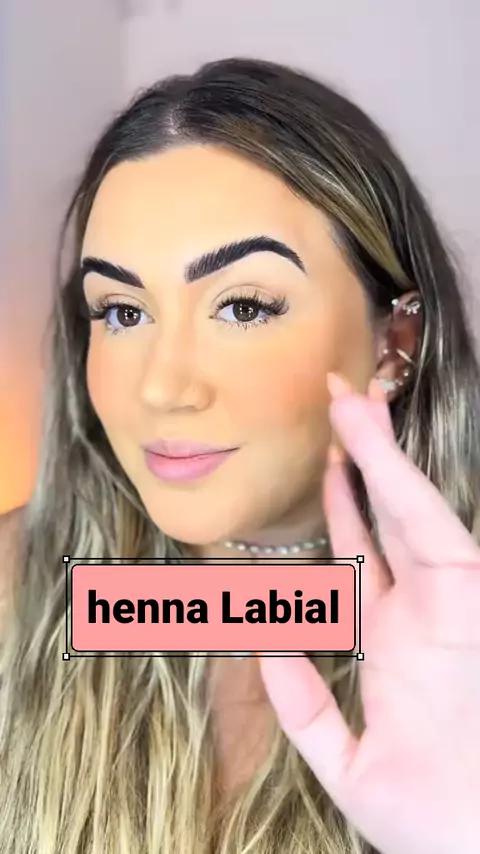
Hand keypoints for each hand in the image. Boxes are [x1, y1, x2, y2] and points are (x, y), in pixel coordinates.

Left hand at [258, 373, 479, 853]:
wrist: (474, 845)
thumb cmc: (425, 817)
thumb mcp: (342, 759)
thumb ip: (303, 702)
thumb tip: (259, 641)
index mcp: (393, 641)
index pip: (363, 553)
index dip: (342, 504)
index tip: (323, 461)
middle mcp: (420, 611)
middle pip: (386, 517)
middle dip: (363, 460)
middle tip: (338, 403)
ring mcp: (448, 602)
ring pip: (407, 510)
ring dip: (379, 454)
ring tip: (351, 400)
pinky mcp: (468, 599)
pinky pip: (430, 531)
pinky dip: (401, 487)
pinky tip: (373, 446)